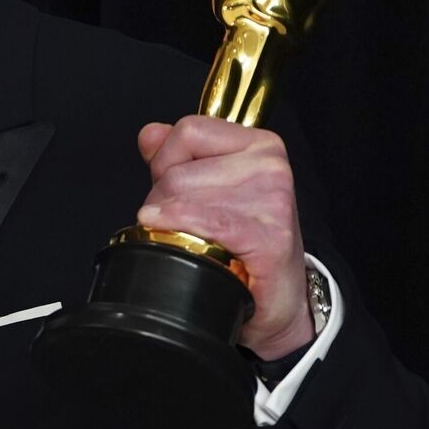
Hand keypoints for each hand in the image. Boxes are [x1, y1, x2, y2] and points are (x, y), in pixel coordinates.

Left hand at [136, 115, 313, 360]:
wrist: (278, 299)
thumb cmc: (247, 244)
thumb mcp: (214, 189)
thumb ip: (178, 156)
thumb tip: (150, 134)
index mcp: (260, 144)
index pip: (189, 130)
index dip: (165, 158)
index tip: (168, 184)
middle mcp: (271, 166)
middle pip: (179, 170)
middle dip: (160, 199)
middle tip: (175, 226)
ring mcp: (273, 199)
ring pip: (183, 196)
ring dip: (168, 222)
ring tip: (186, 240)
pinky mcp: (270, 236)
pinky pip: (206, 221)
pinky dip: (178, 225)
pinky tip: (167, 234)